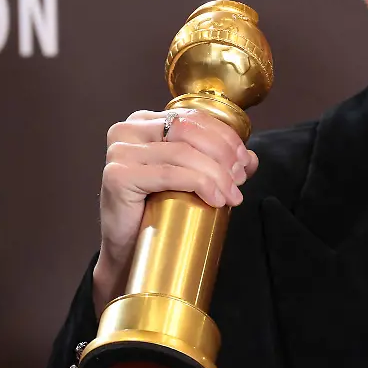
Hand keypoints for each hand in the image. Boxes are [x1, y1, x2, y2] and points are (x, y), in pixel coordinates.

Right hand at [92, 109, 257, 314]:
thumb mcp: (192, 177)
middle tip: (240, 180)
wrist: (128, 249)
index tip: (245, 162)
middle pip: (189, 131)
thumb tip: (250, 158)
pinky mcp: (118, 176)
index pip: (193, 117)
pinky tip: (216, 199)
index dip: (225, 137)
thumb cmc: (157, 211)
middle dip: (223, 154)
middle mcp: (127, 130)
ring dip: (217, 173)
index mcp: (143, 122)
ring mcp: (119, 152)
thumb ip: (219, 162)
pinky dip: (200, 184)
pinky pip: (170, 174)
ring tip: (232, 195)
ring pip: (183, 153)